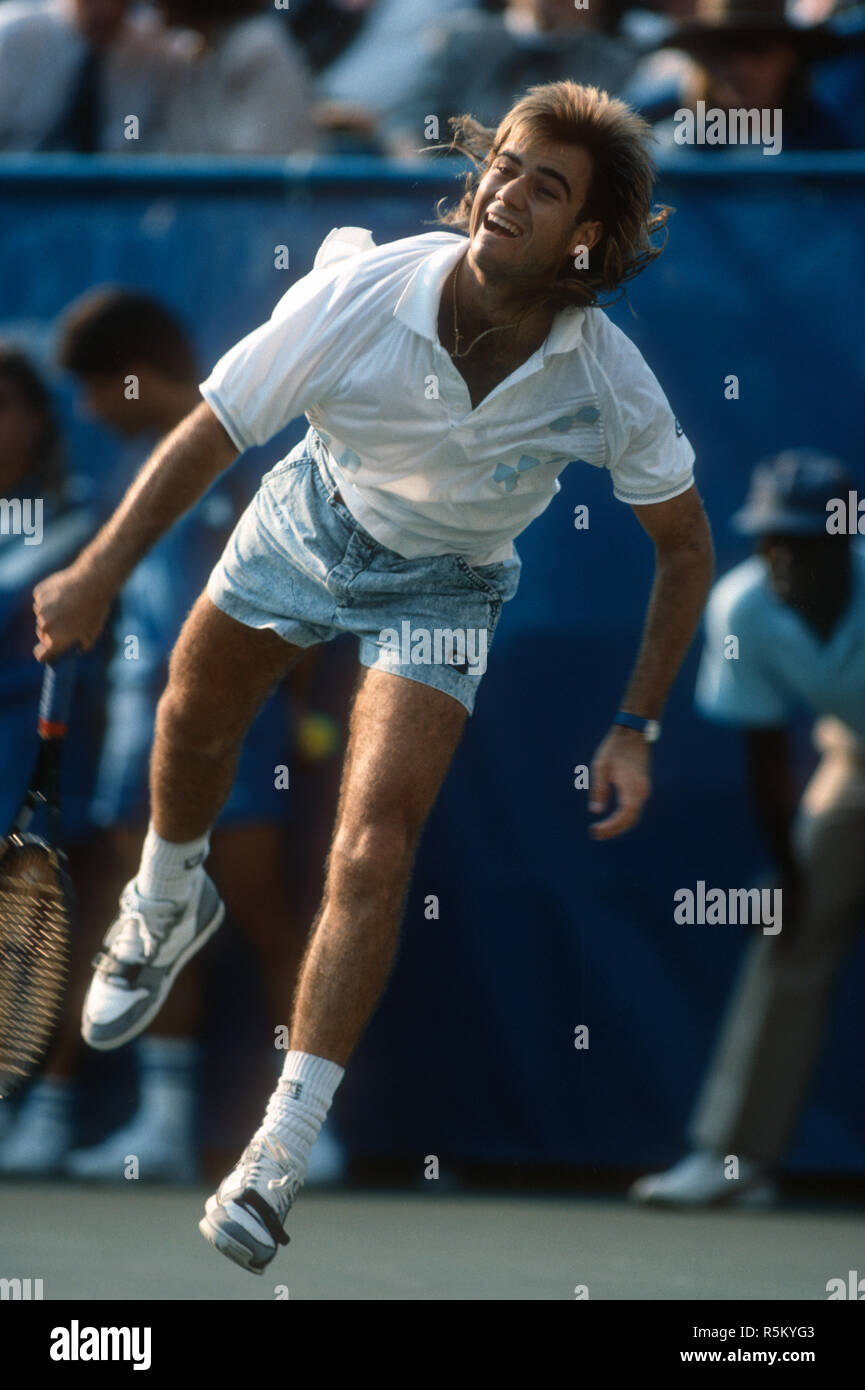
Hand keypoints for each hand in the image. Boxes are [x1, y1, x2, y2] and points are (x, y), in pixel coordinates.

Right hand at [33, 562, 112, 661]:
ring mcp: (40, 609)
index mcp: (56, 640)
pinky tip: (63, 593)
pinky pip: (41, 599)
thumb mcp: (93, 633)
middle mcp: (44, 626)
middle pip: (43, 634)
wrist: (92, 583)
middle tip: (67, 622)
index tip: (50, 651)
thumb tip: (78, 650)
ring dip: (50, 612)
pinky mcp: (39, 593)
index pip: (41, 655)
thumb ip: (84, 645)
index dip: (46, 654)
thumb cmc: (95, 610)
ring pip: (42, 615)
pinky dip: (49, 597)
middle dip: (52, 631)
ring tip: (68, 605)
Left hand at [588, 725, 650, 839]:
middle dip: (614, 830)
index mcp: (632, 788)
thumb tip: (596, 811)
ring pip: (633, 816)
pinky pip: (634, 808)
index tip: (594, 830)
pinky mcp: (641, 788)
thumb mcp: (601, 766)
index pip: (623, 816)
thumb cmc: (615, 747)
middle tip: (595, 834)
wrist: (634, 732)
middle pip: (630, 820)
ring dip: (618, 826)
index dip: (610, 827)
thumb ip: (599, 790)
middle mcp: (641, 792)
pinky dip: (623, 818)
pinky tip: (611, 821)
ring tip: (601, 830)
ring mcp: (643, 790)